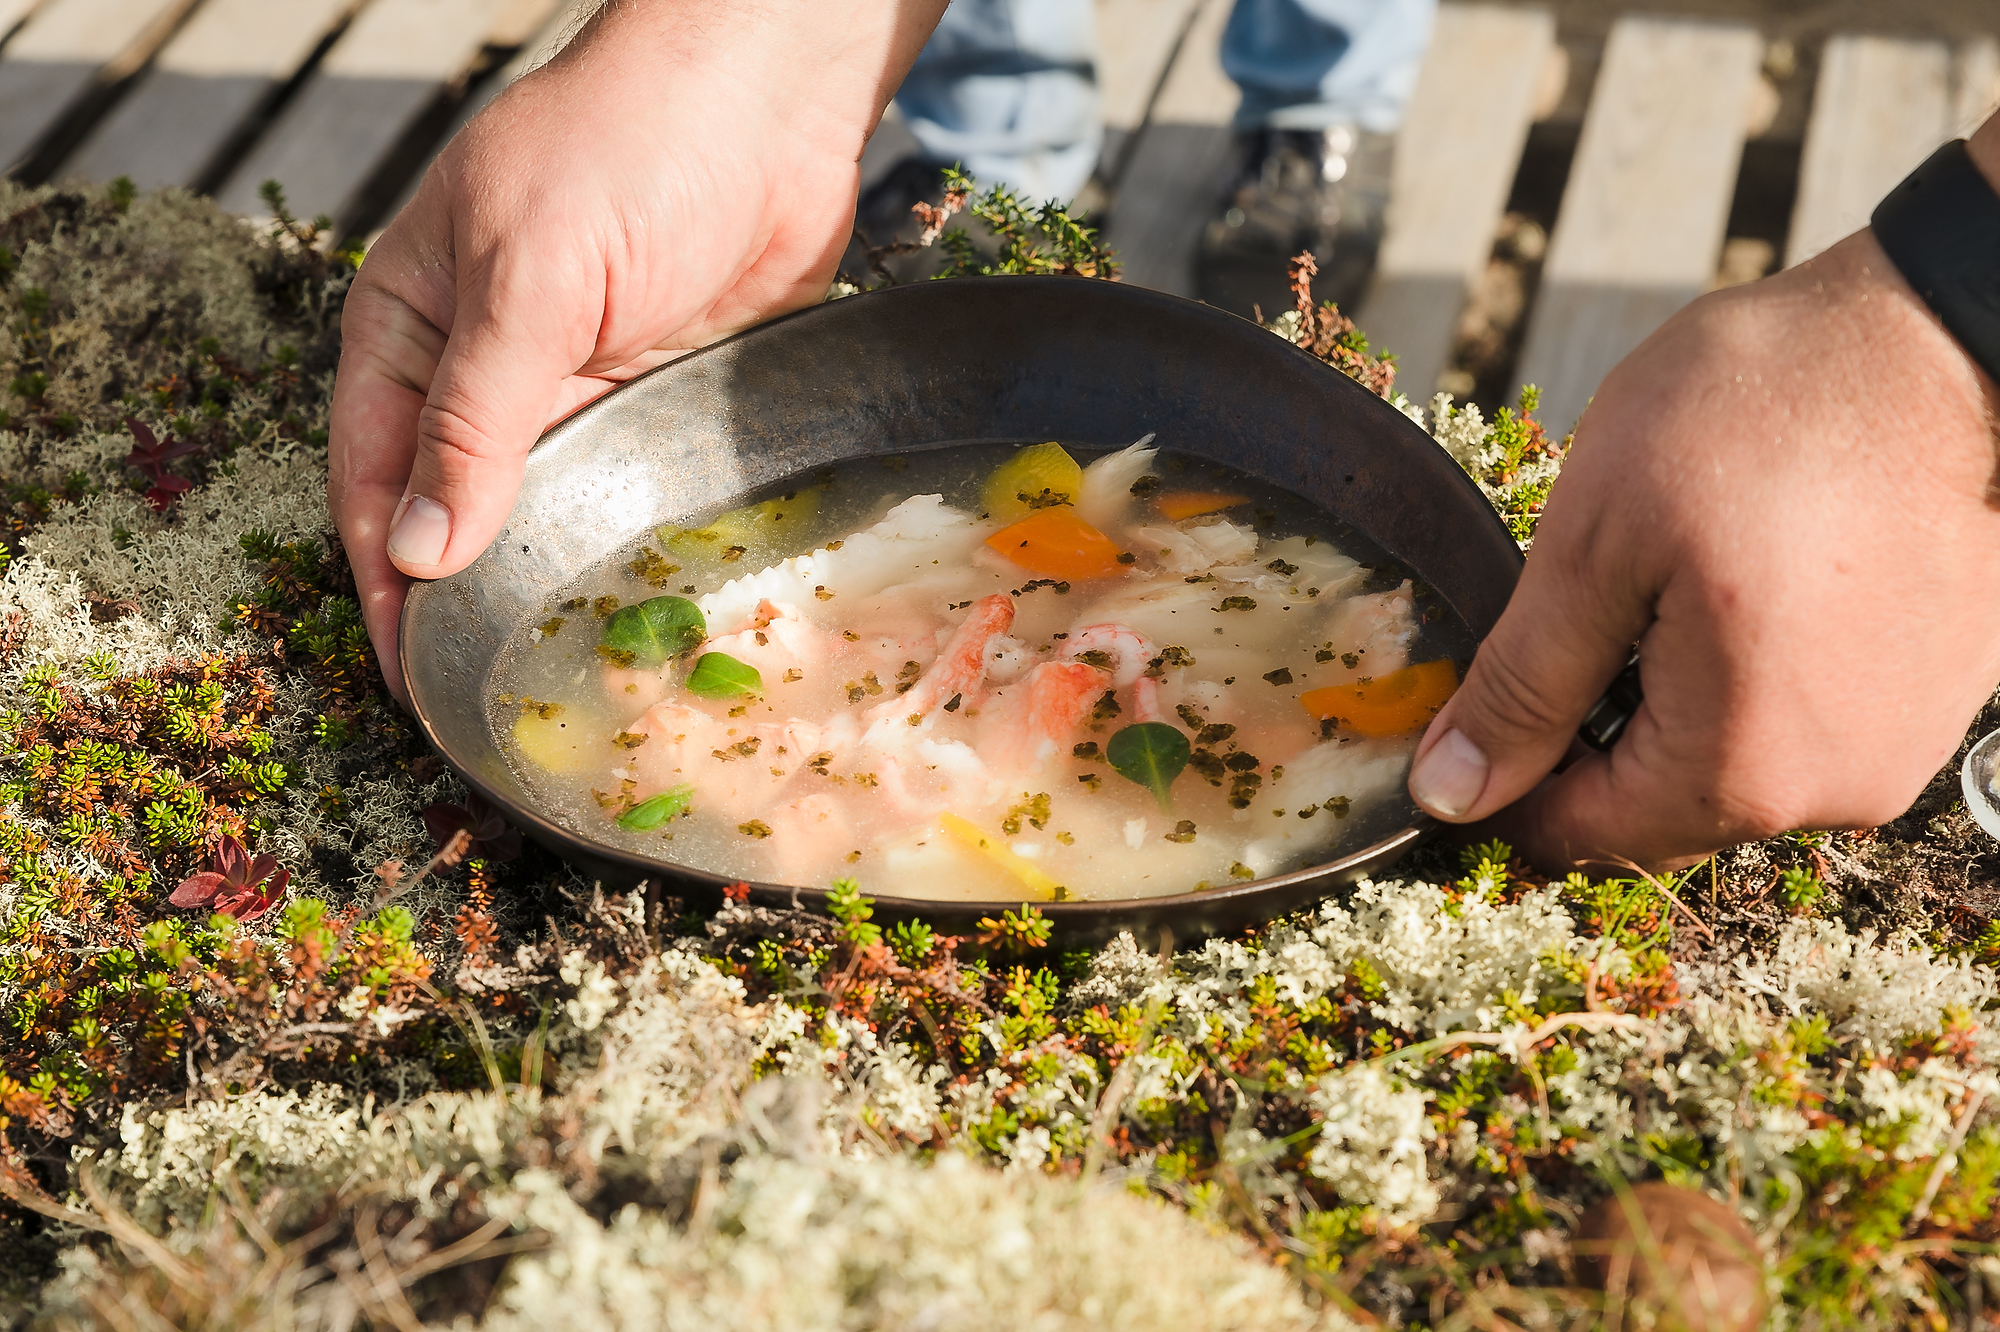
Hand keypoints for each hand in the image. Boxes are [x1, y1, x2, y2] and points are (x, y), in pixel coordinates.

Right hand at [329, 0, 944, 700]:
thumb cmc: (626, 150)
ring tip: (565, 688)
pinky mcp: (657, 407)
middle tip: (492, 711)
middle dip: (468, 606)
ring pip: (545, 518)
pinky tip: (639, 619)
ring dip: (551, 591)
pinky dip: (626, 555)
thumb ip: (475, 421)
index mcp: (411, 333)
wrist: (768, 99)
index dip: (388, 585)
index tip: (413, 684)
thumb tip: (419, 552)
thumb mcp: (527, 281)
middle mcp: (485, 375)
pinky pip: (629, 498)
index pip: (372, 483)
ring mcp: (575, 394)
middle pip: (456, 515)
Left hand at [1406, 221, 1999, 870]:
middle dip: (1589, 730)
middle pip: (1656, 806)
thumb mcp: (1593, 546)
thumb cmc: (1759, 416)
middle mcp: (1838, 791)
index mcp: (1741, 772)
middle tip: (1575, 607)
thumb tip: (1452, 793)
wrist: (1937, 331)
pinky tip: (1737, 579)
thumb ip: (1522, 688)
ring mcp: (1901, 744)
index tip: (1467, 701)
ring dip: (1671, 697)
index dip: (1502, 776)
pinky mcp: (1936, 690)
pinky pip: (1806, 716)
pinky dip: (1750, 669)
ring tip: (1665, 579)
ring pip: (1732, 763)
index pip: (1578, 833)